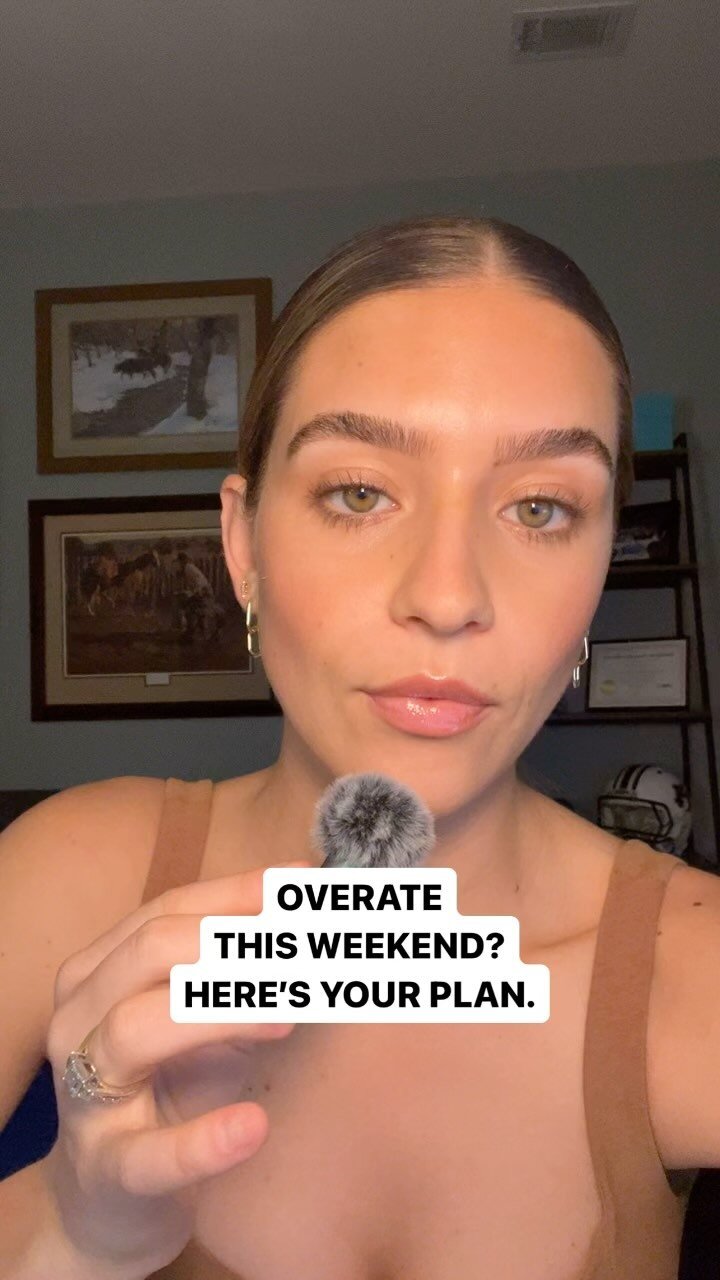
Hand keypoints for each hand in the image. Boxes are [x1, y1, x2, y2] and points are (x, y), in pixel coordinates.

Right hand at [43, 858, 312, 1277]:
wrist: (112, 1200)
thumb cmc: (168, 1088)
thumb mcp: (207, 1020)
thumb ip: (246, 970)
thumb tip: (316, 912)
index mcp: (100, 972)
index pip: (168, 911)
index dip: (238, 894)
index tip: (304, 886)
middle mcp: (79, 1021)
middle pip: (147, 953)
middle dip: (229, 942)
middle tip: (303, 947)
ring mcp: (85, 1097)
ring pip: (133, 1030)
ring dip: (218, 1014)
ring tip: (289, 1016)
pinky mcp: (105, 1170)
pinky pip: (146, 1155)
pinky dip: (201, 1141)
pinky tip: (254, 1126)